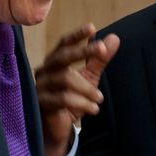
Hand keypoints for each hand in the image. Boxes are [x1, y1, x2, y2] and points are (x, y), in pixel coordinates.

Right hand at [35, 24, 120, 155]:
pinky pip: (63, 98)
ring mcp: (41, 87)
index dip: (76, 36)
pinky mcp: (41, 103)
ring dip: (87, 88)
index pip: (63, 44)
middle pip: (62, 56)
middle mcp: (44, 71)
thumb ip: (99, 60)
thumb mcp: (88, 78)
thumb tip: (114, 38)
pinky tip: (93, 109)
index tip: (92, 27)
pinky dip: (82, 102)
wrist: (58, 128)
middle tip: (103, 50)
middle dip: (83, 51)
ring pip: (65, 79)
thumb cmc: (71, 100)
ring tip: (100, 98)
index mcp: (54, 62)